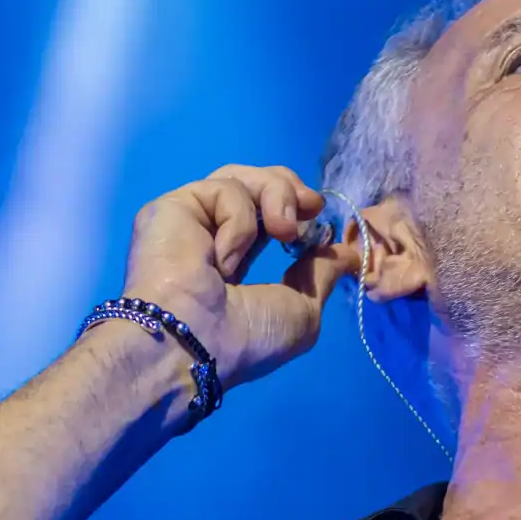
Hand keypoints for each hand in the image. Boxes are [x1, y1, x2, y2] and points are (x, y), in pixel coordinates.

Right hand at [118, 165, 357, 388]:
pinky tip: (226, 259)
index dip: (296, 206)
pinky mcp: (171, 207)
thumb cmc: (246, 336)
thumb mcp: (302, 310)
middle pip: (252, 184)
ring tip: (284, 231)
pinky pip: (222, 191)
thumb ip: (322, 275)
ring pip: (239, 179)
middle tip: (312, 205)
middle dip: (288, 189)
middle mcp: (210, 237)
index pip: (267, 216)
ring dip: (274, 196)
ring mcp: (189, 221)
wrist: (193, 340)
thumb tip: (349, 253)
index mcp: (236, 264)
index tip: (319, 214)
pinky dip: (239, 220)